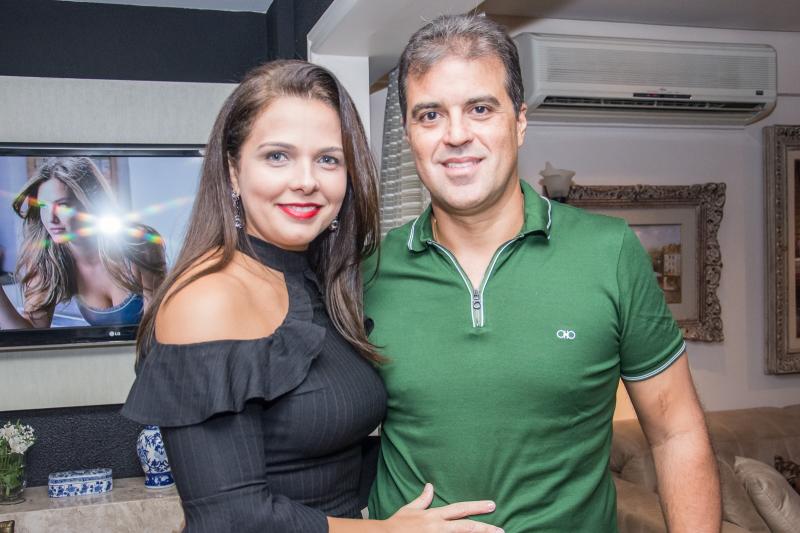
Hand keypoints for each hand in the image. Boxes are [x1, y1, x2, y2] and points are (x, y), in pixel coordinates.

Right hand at [383, 483, 502, 532]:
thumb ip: (423, 499)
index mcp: (434, 516)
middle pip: (466, 528)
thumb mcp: (410, 510)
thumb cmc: (396, 526)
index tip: (492, 505)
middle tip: (502, 530)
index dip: (477, 506)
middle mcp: (438, 528)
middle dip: (485, 528)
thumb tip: (430, 486)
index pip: (460, 509)